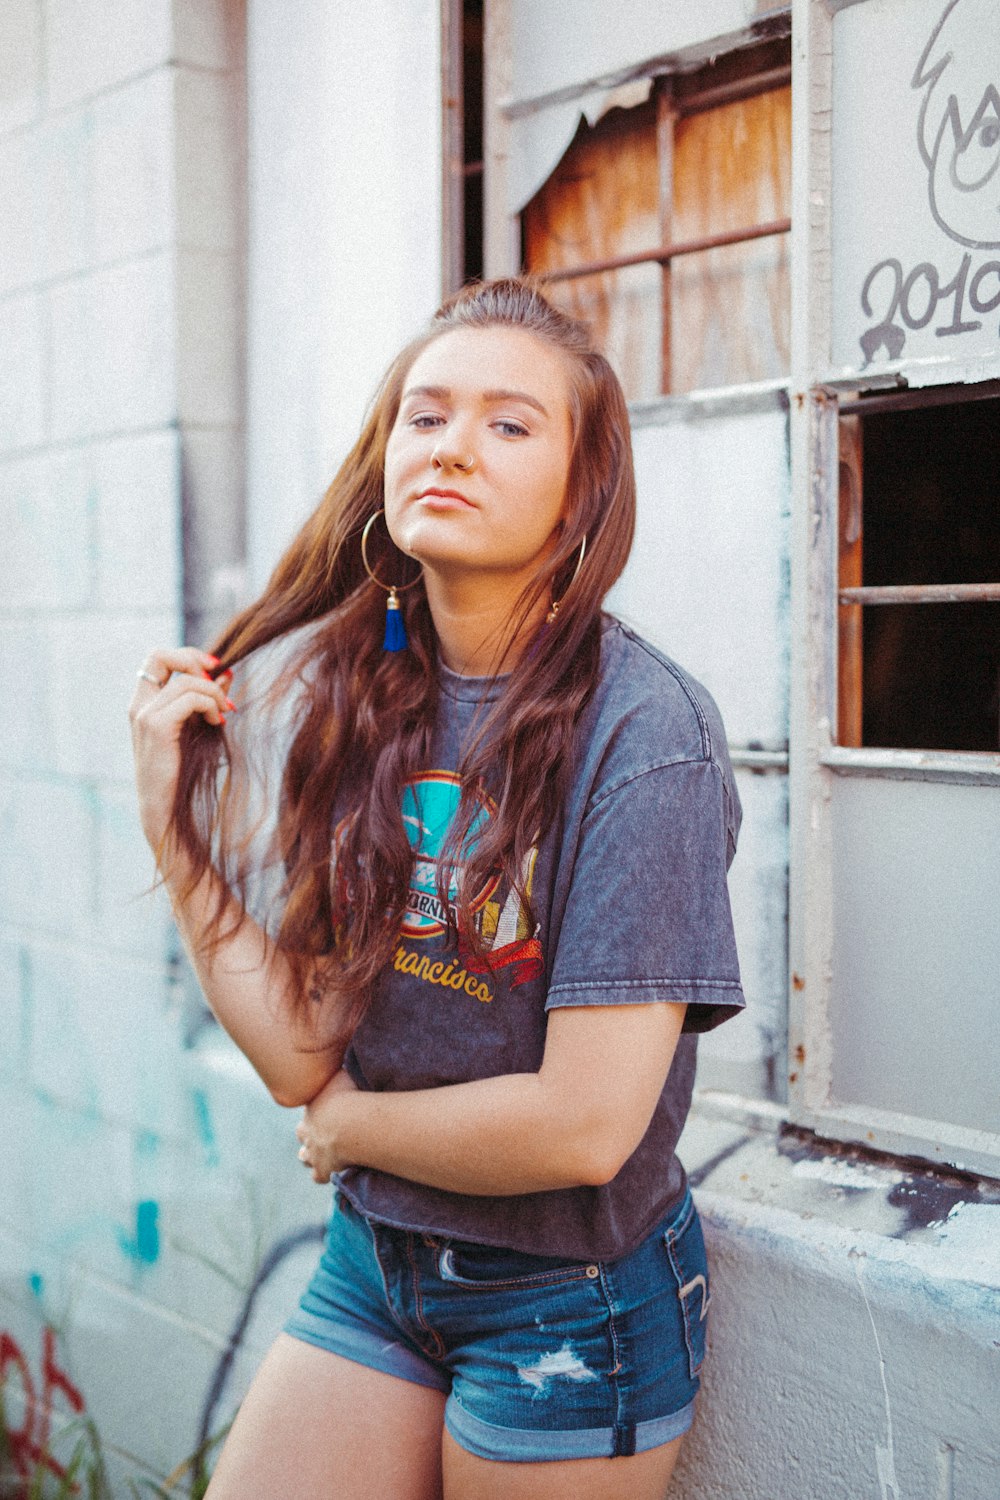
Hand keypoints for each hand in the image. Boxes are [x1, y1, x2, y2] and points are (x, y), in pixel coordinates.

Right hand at [128, 647, 233, 850]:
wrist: (166, 810)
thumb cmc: (182, 773)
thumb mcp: (196, 728)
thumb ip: (207, 699)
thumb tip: (226, 673)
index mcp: (143, 703)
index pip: (157, 658)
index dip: (187, 655)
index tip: (214, 669)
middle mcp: (138, 705)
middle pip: (161, 655)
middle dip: (196, 661)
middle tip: (222, 684)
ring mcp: (144, 715)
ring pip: (186, 680)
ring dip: (214, 692)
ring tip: (224, 713)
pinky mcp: (156, 727)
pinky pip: (190, 698)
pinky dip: (210, 705)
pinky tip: (216, 723)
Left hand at [296, 1069, 359, 1182]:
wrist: (351, 1124)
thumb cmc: (351, 1095)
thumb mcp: (346, 1073)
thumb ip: (344, 1067)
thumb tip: (346, 1052)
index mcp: (312, 1107)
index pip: (309, 1109)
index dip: (318, 1111)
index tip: (329, 1110)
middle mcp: (307, 1130)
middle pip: (302, 1132)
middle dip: (310, 1133)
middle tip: (326, 1132)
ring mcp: (313, 1151)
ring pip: (304, 1157)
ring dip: (312, 1156)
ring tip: (327, 1154)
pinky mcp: (322, 1169)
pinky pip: (318, 1176)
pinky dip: (325, 1174)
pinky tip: (336, 1171)